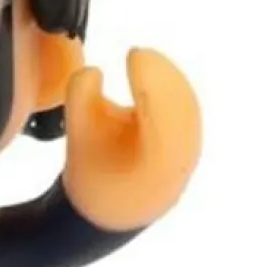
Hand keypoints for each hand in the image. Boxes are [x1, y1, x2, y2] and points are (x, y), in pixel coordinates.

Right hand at [62, 47, 201, 232]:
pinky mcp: (191, 146)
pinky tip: (157, 75)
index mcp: (152, 167)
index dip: (151, 79)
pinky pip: (189, 112)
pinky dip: (174, 90)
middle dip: (162, 75)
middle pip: (180, 108)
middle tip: (140, 54)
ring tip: (146, 61)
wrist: (109, 212)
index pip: (160, 114)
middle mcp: (179, 163)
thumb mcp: (76, 136)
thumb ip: (79, 100)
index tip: (134, 55)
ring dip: (169, 79)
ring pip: (188, 108)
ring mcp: (189, 156)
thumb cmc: (91, 174)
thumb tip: (94, 71)